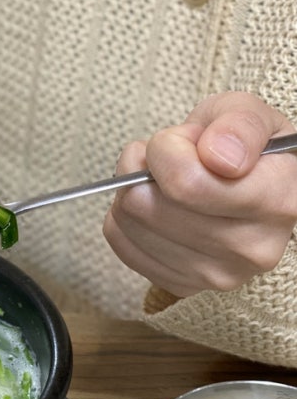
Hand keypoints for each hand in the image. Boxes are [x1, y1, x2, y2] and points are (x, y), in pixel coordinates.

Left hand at [103, 91, 296, 297]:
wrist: (239, 180)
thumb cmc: (240, 145)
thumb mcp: (246, 113)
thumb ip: (239, 126)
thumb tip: (219, 157)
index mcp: (279, 202)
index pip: (186, 183)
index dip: (167, 149)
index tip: (184, 139)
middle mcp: (253, 249)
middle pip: (146, 204)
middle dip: (144, 166)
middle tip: (165, 157)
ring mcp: (217, 275)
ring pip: (128, 221)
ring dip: (131, 189)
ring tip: (161, 180)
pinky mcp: (183, 285)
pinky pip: (119, 241)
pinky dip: (124, 217)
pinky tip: (153, 205)